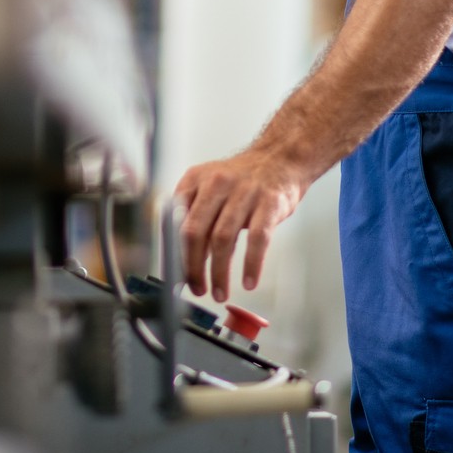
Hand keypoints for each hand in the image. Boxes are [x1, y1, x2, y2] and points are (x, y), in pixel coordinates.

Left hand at [175, 147, 306, 302]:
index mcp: (195, 179)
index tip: (174, 276)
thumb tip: (184, 262)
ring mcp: (244, 192)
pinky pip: (257, 240)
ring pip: (223, 239)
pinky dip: (251, 265)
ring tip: (219, 293)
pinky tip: (248, 281)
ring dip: (219, 273)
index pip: (174, 220)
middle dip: (193, 267)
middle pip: (195, 232)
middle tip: (196, 288)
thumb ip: (197, 219)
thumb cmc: (241, 182)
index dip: (173, 251)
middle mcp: (216, 183)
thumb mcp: (210, 189)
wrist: (279, 159)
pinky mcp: (269, 204)